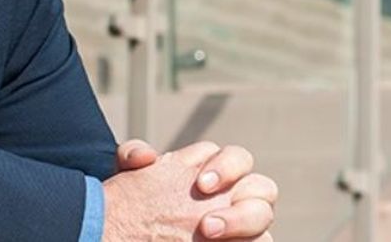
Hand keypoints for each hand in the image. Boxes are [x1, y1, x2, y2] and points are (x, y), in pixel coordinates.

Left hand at [102, 141, 276, 240]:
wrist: (131, 231)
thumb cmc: (138, 202)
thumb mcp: (128, 177)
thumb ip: (131, 156)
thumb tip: (146, 156)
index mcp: (218, 170)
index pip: (238, 159)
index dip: (226, 167)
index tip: (201, 183)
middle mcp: (237, 196)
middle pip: (263, 189)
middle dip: (240, 206)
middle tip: (207, 224)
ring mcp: (243, 224)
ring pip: (263, 219)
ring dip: (244, 226)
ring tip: (209, 234)